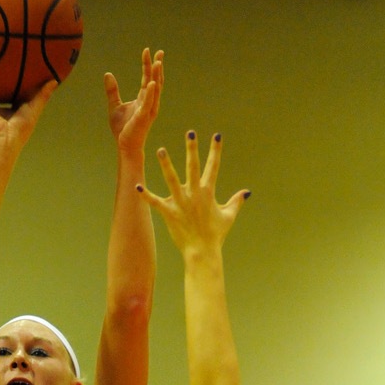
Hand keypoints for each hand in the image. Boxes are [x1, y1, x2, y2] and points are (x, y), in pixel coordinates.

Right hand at [0, 79, 56, 165]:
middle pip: (6, 94)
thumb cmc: (22, 127)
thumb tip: (55, 80)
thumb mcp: (35, 108)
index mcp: (20, 110)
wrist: (6, 139)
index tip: (24, 73)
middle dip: (5, 85)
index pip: (22, 96)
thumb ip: (43, 95)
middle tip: (3, 70)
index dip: (24, 86)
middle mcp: (7, 110)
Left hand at [106, 47, 163, 154]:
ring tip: (158, 62)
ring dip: (156, 75)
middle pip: (155, 80)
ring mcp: (148, 109)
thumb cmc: (122, 129)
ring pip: (155, 89)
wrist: (125, 146)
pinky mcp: (143, 117)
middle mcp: (149, 102)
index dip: (147, 64)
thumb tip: (108, 73)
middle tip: (160, 52)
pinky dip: (150, 93)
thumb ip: (112, 90)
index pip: (147, 78)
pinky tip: (151, 82)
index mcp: (144, 99)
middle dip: (157, 66)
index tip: (147, 51)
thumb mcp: (115, 105)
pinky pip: (148, 103)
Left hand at [140, 131, 249, 256]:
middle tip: (190, 132)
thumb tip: (247, 192)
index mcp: (208, 192)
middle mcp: (195, 194)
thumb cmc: (216, 235)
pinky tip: (137, 186)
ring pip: (172, 179)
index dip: (215, 151)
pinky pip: (155, 202)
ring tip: (160, 149)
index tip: (217, 135)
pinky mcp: (169, 213)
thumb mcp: (228, 216)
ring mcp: (181, 203)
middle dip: (192, 149)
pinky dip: (146, 195)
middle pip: (193, 167)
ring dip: (166, 164)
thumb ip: (236, 201)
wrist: (202, 252)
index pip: (214, 167)